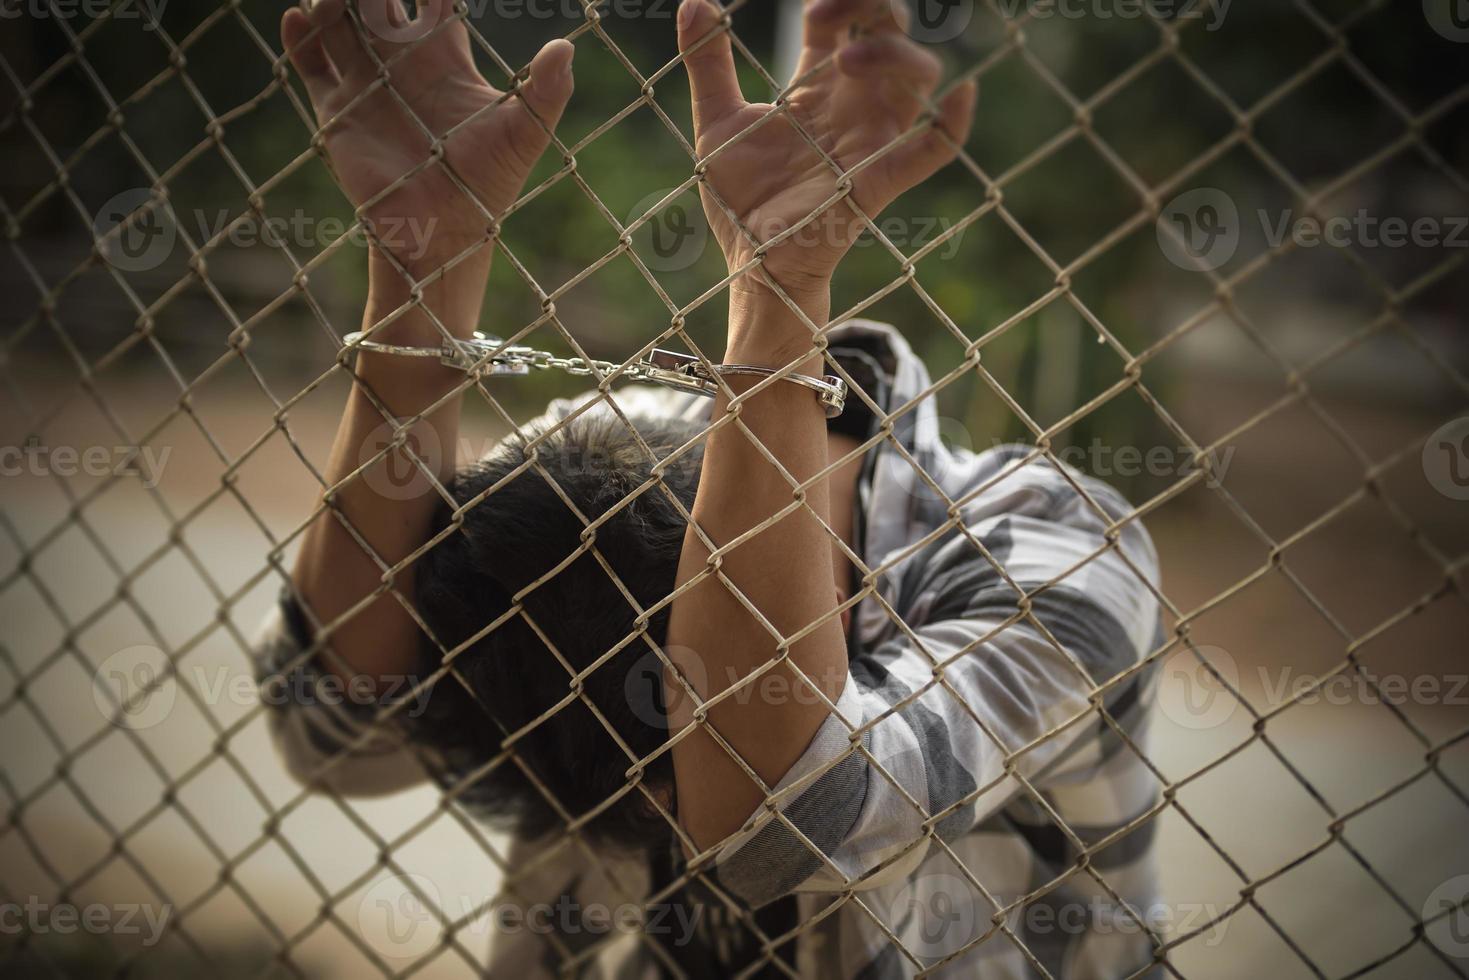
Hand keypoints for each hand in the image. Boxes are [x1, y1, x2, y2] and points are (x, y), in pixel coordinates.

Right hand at [281, 0, 574, 276]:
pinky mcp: (338, 111)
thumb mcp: (523, 135)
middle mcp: (404, 65)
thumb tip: (565, 47)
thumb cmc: (487, 186)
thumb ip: (546, 91)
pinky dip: (300, 38)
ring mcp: (367, 85)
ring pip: (340, 23)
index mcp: (446, 60)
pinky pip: (311, 64)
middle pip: (379, 2)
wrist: (442, 234)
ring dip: (333, 0)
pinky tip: (298, 15)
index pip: (433, 0)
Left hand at [676, 0, 974, 302]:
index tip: (812, 13)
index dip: (836, 5)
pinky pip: (933, 150)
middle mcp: (853, 107)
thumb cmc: (740, 200)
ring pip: (918, 77)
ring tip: (848, 59)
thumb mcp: (715, 121)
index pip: (847, 24)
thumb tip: (692, 3)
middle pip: (890, 34)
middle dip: (874, 7)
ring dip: (895, 52)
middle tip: (829, 16)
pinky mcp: (879, 178)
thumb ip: (707, 63)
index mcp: (816, 91)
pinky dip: (954, 123)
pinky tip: (964, 95)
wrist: (749, 262)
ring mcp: (871, 140)